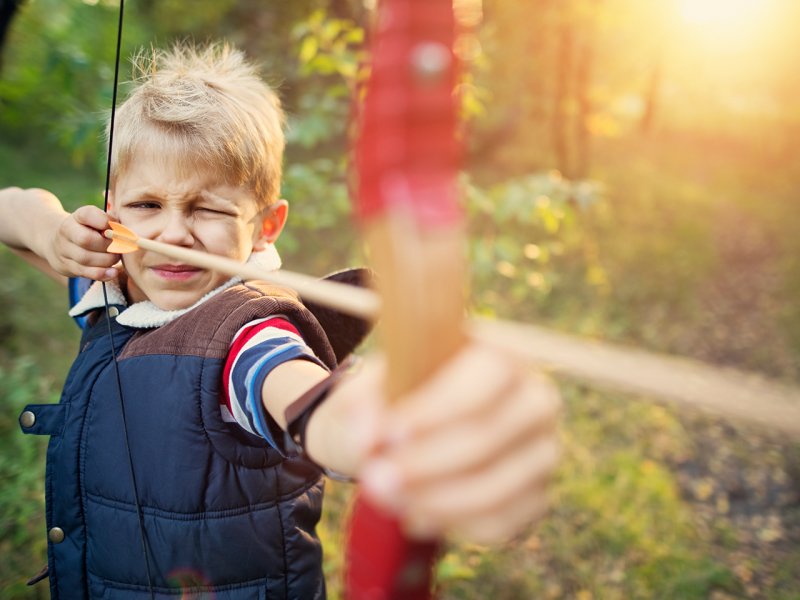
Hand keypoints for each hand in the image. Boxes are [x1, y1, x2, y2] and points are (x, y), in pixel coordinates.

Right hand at [46, 203, 119, 280]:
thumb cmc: (90, 230)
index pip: (88, 215)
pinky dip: (102, 273)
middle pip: (86, 239)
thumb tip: (125, 232)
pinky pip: (85, 272)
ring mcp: (65, 250)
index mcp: (77, 217)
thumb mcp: (98, 220)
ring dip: (107, 260)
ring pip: (86, 258)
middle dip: (108, 246)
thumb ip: (111, 223)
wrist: (61, 242)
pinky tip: (113, 272)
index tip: (116, 228)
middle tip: (120, 247)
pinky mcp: (68, 266)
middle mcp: (67, 231)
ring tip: (116, 258)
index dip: (105, 222)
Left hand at [353, 341, 560, 543]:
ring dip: (434, 499)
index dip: (438, 409)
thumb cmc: (398, 398)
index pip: (486, 378)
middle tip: (375, 477)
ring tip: (388, 498)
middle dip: (426, 463)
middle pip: (489, 437)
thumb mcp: (375, 385)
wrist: (412, 434)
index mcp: (504, 356)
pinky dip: (454, 524)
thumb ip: (365, 401)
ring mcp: (543, 451)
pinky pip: (503, 522)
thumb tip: (369, 432)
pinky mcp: (538, 496)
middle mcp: (536, 400)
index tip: (388, 433)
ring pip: (496, 487)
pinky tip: (416, 515)